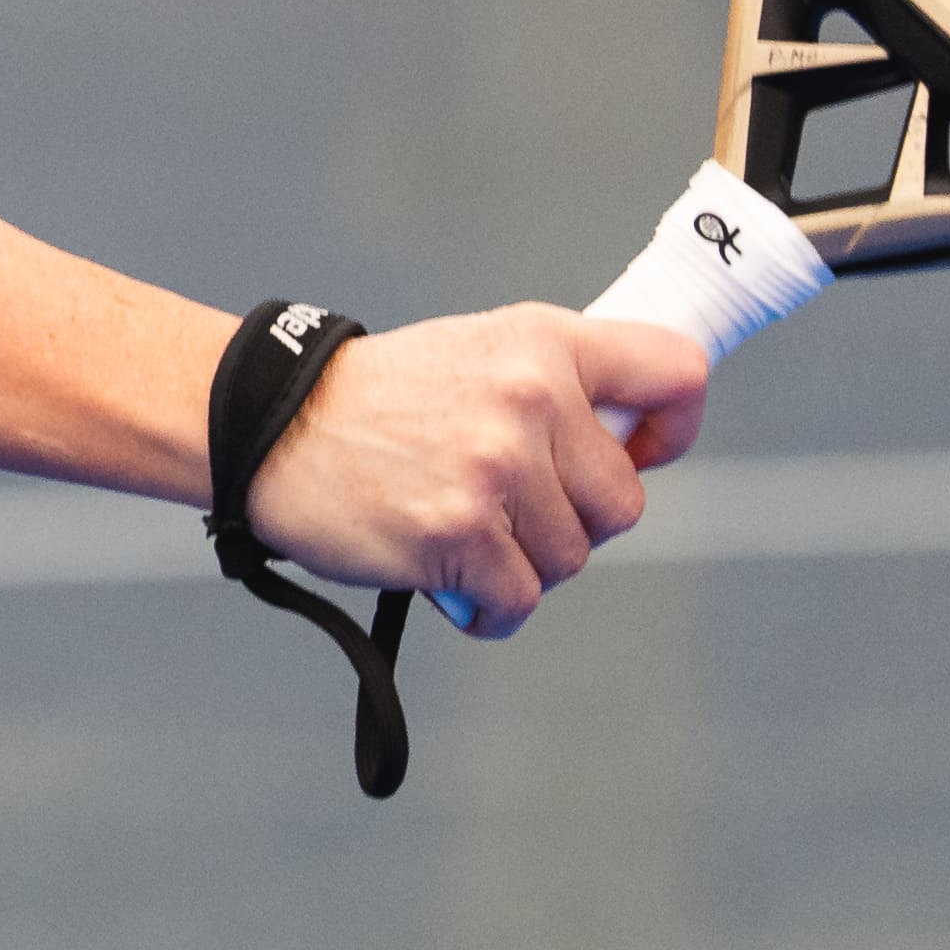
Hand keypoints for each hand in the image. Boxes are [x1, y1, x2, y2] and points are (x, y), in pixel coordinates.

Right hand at [237, 307, 707, 638]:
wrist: (273, 426)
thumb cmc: (382, 400)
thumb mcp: (481, 353)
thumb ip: (561, 385)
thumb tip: (640, 443)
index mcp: (544, 342)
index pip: (676, 373)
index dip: (673, 429)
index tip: (640, 452)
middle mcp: (530, 398)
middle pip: (623, 503)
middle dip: (573, 519)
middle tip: (507, 504)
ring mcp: (495, 468)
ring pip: (570, 558)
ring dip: (522, 563)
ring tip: (462, 529)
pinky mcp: (458, 535)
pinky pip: (519, 601)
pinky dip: (490, 607)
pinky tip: (451, 579)